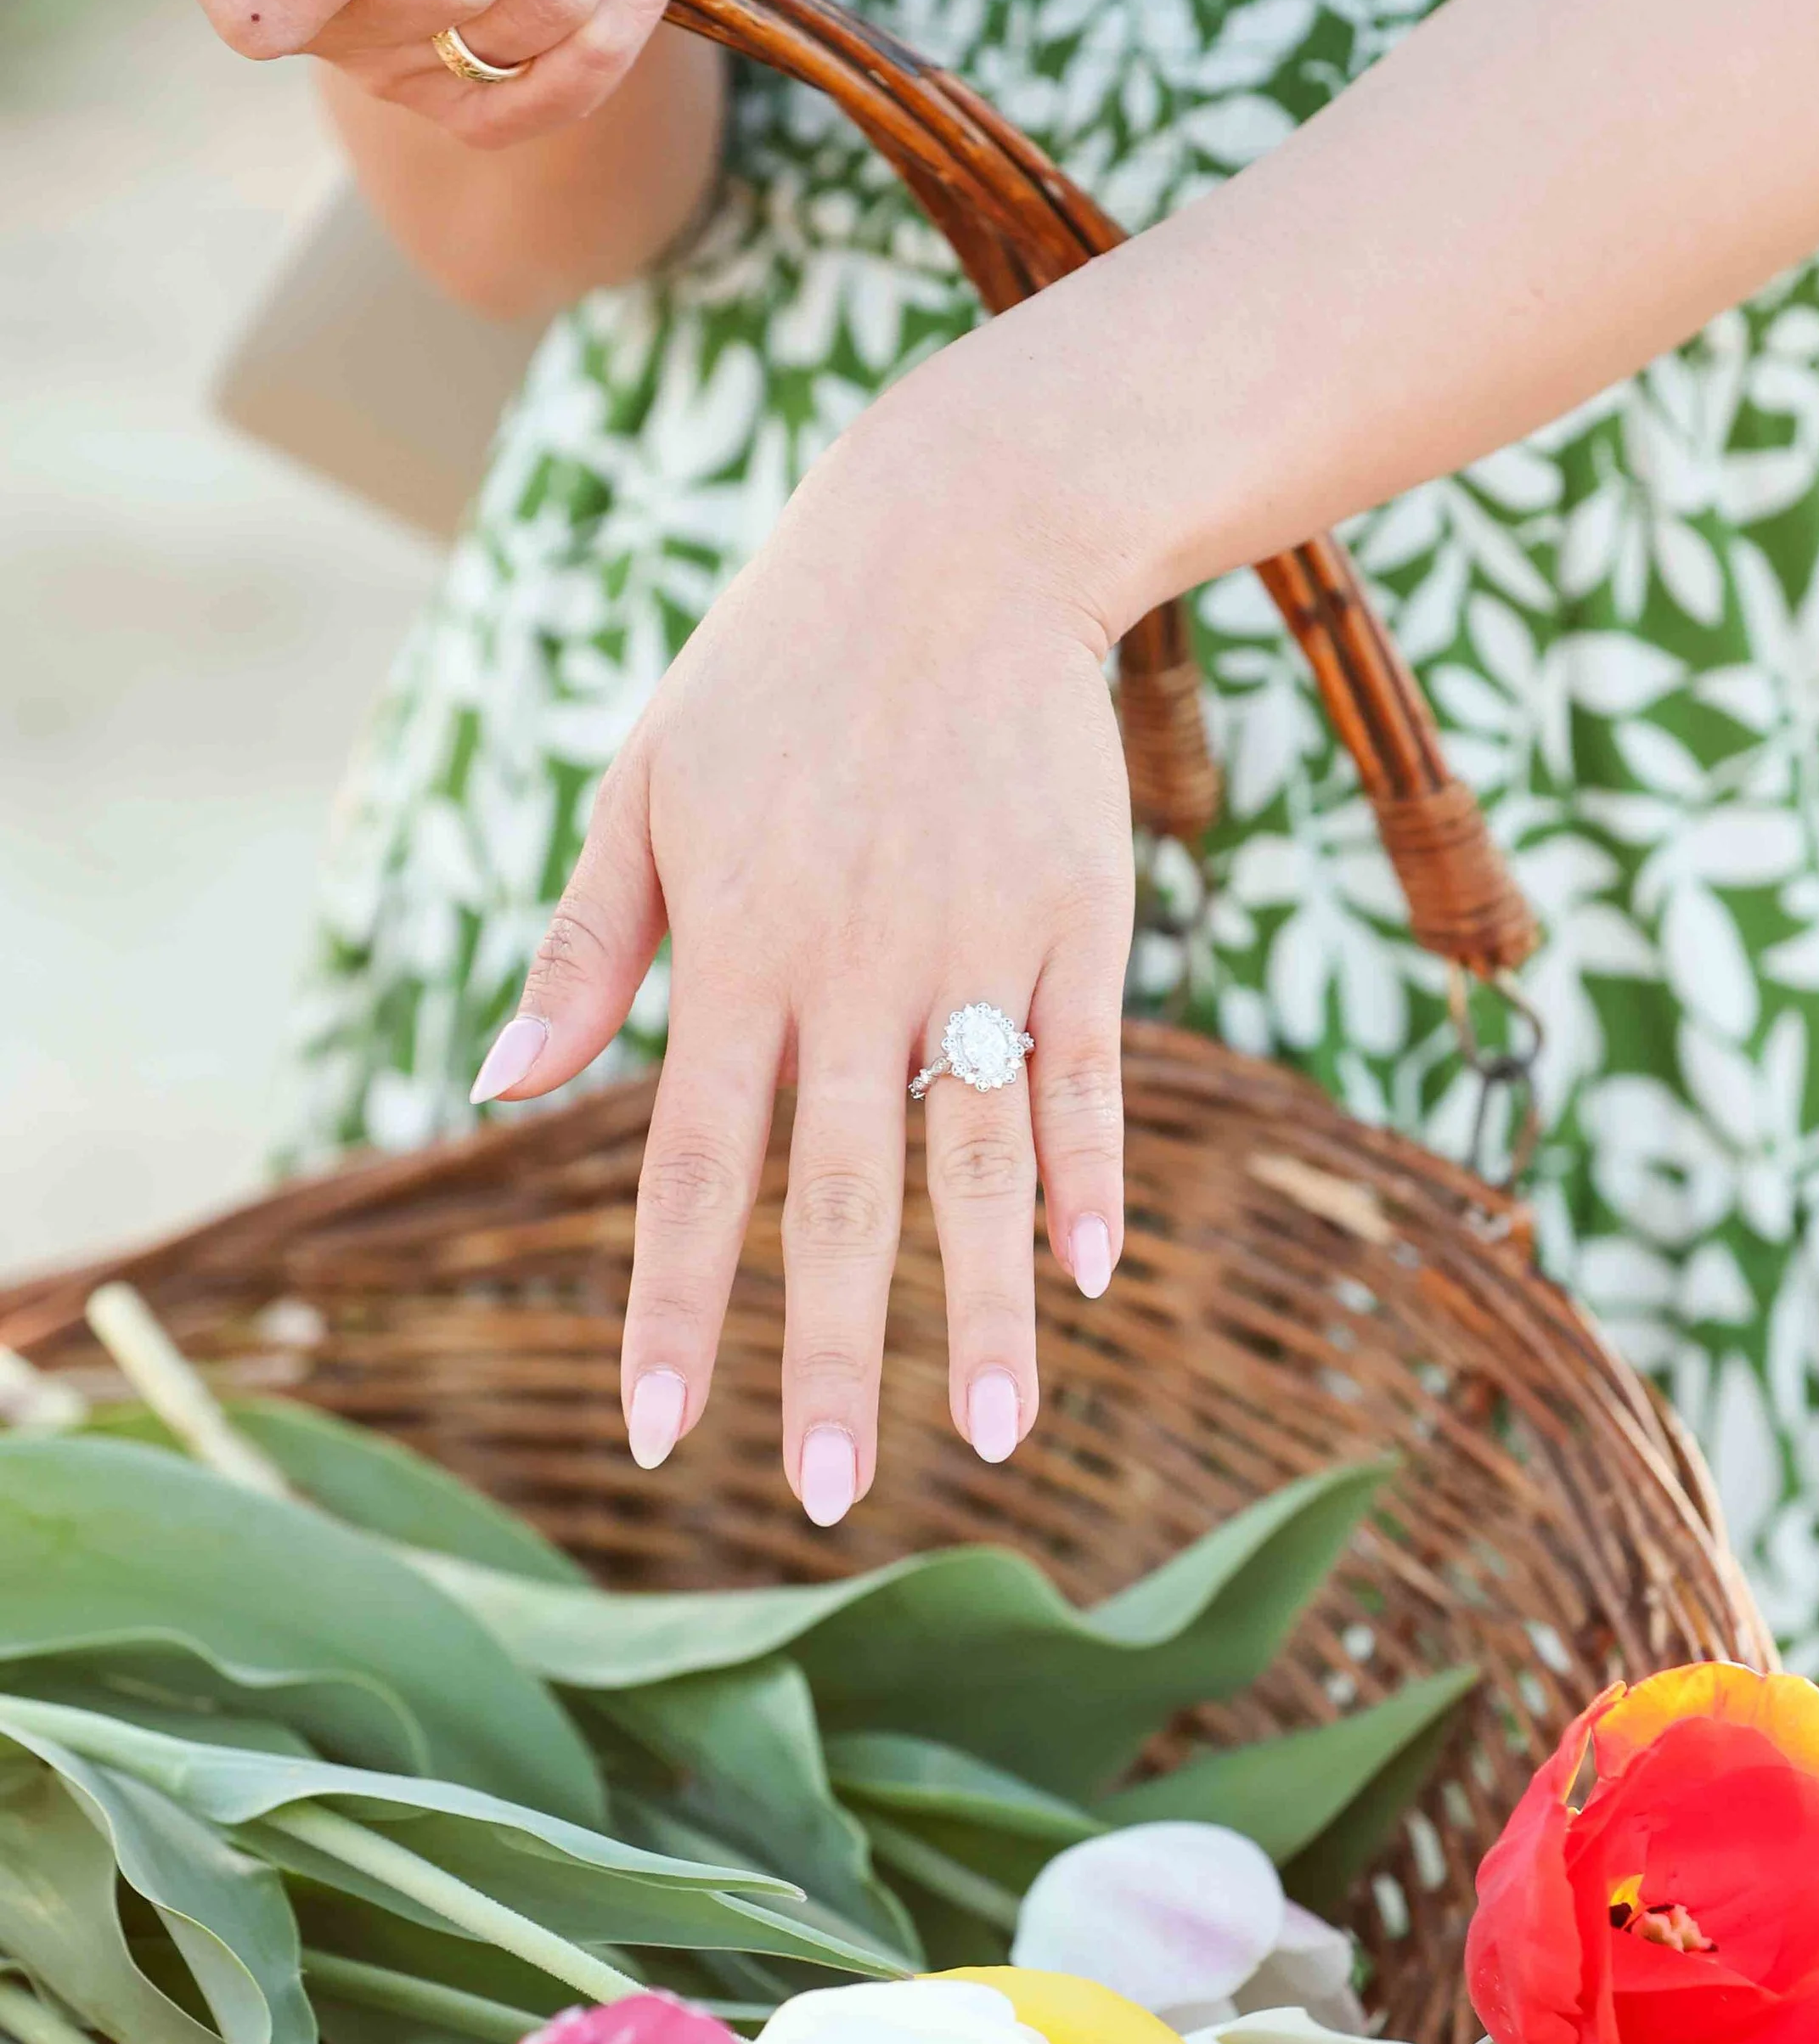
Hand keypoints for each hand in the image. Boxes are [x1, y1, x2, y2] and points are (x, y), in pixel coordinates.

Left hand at [469, 415, 1138, 1521]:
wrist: (957, 538)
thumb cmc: (776, 669)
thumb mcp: (644, 788)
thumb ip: (586, 948)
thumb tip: (498, 1089)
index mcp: (734, 950)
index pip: (688, 1166)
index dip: (673, 1305)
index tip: (661, 1432)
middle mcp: (852, 968)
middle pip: (840, 1197)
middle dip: (832, 1359)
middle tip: (829, 1505)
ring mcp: (974, 948)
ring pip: (979, 1160)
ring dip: (989, 1309)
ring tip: (1001, 1443)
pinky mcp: (1075, 920)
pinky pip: (1090, 1070)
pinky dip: (1094, 1172)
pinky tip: (1095, 1274)